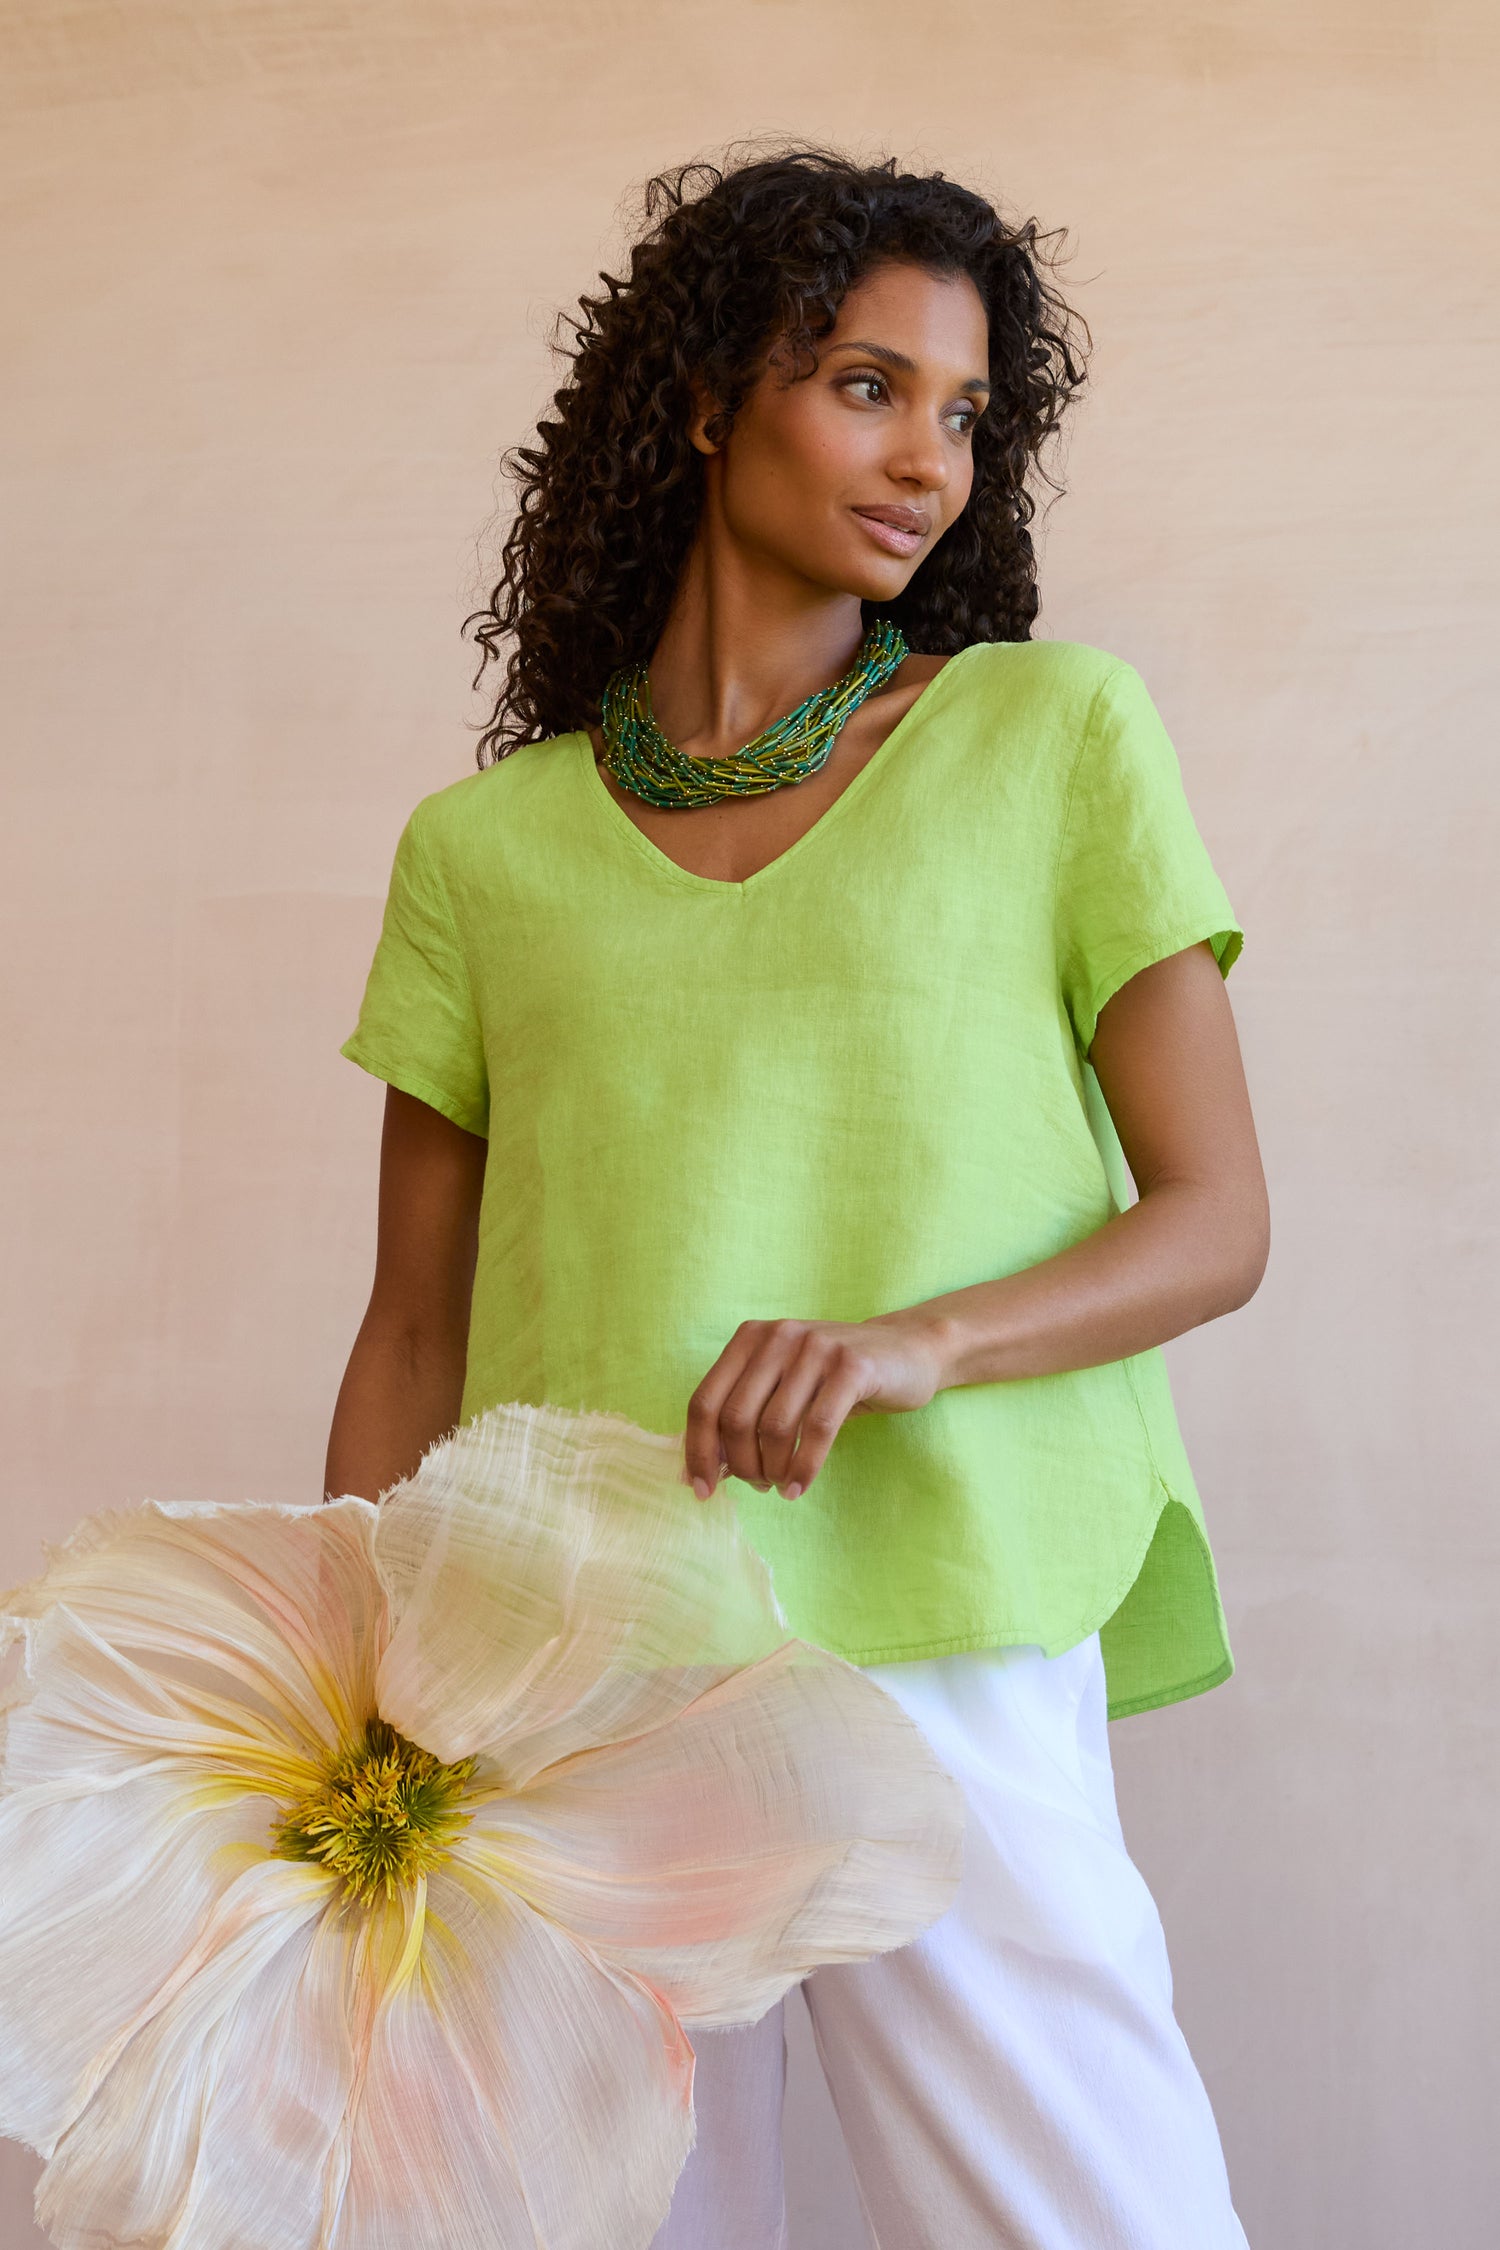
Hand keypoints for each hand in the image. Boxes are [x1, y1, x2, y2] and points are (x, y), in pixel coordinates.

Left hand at [679, 1312, 952, 1501]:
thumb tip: (699, 1473)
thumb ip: (742, 1421)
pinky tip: (798, 1487)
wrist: (907, 1352)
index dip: (698, 1451)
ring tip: (781, 1485)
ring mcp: (816, 1347)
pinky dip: (803, 1467)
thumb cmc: (834, 1381)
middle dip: (740, 1465)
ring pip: (774, 1427)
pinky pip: (817, 1429)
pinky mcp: (853, 1366)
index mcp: (750, 1338)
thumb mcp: (783, 1390)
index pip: (705, 1401)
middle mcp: (778, 1336)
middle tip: (758, 1486)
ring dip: (772, 1470)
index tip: (702, 1489)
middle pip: (735, 1417)